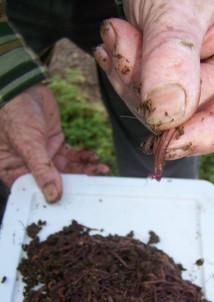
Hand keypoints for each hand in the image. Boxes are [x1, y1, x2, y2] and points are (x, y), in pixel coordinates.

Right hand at [0, 84, 108, 201]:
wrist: (24, 87)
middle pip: (53, 182)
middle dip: (75, 183)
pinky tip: (94, 158)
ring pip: (66, 170)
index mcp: (12, 169)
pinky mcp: (55, 145)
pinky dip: (83, 157)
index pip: (32, 191)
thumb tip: (53, 196)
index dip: (50, 198)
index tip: (71, 202)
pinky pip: (71, 156)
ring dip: (84, 170)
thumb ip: (42, 170)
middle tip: (94, 186)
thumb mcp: (27, 144)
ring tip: (100, 170)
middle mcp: (28, 165)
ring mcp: (43, 155)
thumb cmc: (14, 113)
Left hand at [96, 0, 213, 160]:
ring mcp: (205, 79)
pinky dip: (126, 77)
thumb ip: (172, 54)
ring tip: (116, 39)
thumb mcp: (178, 1)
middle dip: (152, 95)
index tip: (170, 142)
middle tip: (121, 53)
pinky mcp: (176, 85)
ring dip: (131, 82)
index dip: (212, 132)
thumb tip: (166, 116)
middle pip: (200, 114)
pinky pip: (149, 101)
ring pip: (168, 114)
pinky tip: (116, 45)